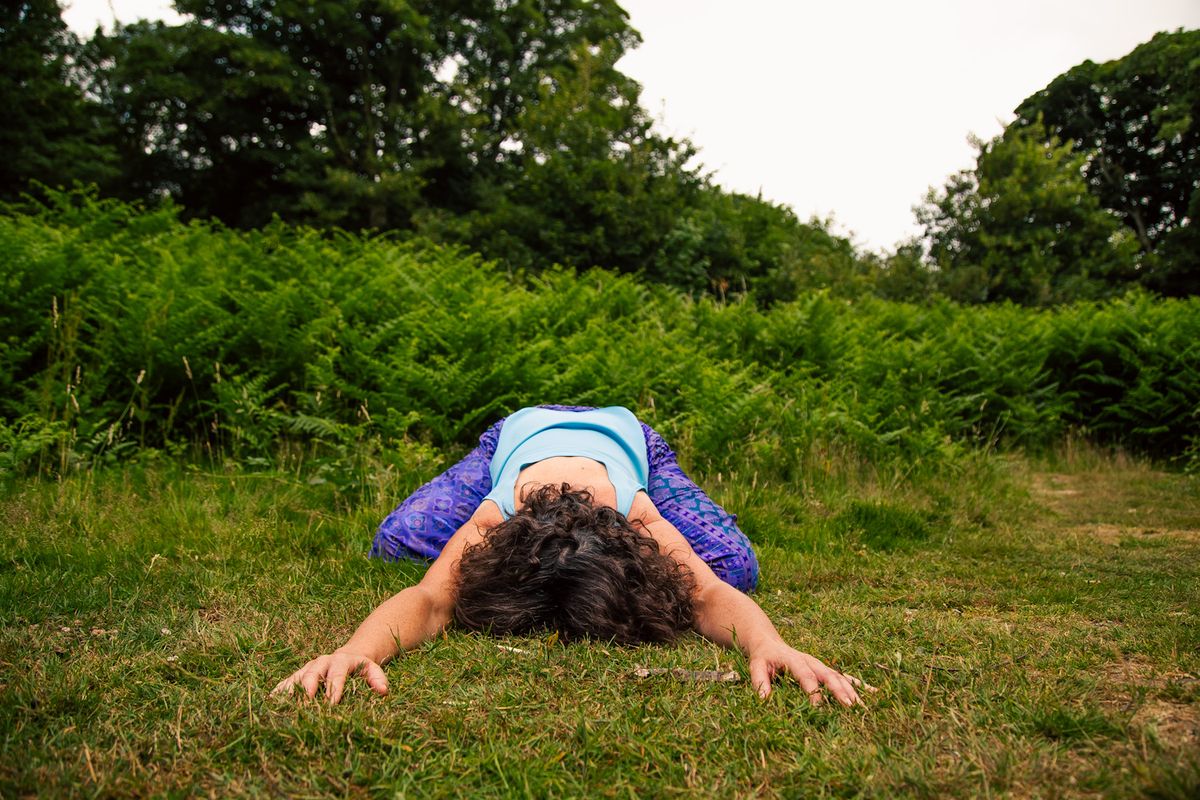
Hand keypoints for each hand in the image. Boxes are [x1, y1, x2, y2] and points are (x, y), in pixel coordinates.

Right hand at [271, 650, 388, 704]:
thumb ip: (378, 678)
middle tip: (305, 703)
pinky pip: (287, 682)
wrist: (349, 655)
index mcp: (341, 661)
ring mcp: (309, 667)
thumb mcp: (373, 669)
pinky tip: (270, 702)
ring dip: (289, 690)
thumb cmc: (362, 667)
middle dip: (309, 687)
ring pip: (297, 677)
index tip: (331, 703)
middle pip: (313, 673)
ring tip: (280, 704)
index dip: (334, 688)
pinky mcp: (300, 674)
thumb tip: (383, 691)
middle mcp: (322, 662)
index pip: (337, 674)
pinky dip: (279, 691)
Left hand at [749, 642, 869, 705]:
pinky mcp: (824, 670)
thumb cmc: (763, 657)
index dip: (812, 691)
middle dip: (839, 690)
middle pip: (827, 675)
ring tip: (861, 707)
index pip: (805, 675)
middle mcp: (810, 661)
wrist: (770, 643)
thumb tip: (764, 700)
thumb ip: (760, 681)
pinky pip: (843, 677)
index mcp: (794, 659)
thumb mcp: (755, 666)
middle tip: (849, 705)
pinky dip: (857, 685)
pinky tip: (873, 694)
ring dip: (850, 691)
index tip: (818, 708)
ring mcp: (820, 665)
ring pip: (838, 677)